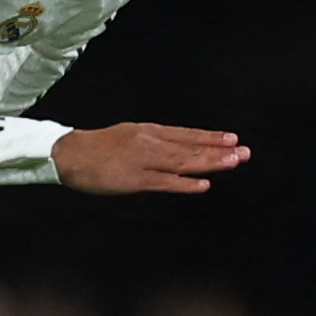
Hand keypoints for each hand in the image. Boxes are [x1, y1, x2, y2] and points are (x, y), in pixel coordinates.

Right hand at [53, 123, 249, 195]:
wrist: (69, 153)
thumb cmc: (97, 147)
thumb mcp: (129, 135)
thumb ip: (152, 143)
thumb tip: (176, 149)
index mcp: (148, 131)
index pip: (186, 134)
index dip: (211, 137)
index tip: (233, 139)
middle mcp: (150, 142)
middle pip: (190, 147)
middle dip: (219, 151)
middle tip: (245, 153)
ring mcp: (143, 161)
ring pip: (183, 162)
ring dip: (210, 163)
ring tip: (233, 163)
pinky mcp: (134, 180)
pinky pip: (164, 182)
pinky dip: (185, 184)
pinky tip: (203, 185)